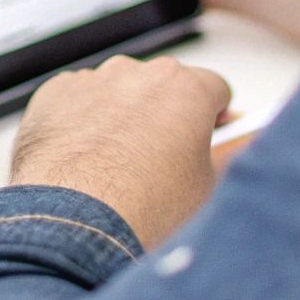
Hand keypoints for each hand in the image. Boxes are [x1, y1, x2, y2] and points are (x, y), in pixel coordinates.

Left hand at [10, 54, 231, 246]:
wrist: (73, 225)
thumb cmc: (142, 211)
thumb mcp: (208, 188)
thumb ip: (231, 155)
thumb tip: (245, 144)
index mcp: (185, 88)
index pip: (215, 90)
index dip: (214, 118)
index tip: (209, 138)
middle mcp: (137, 74)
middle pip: (164, 87)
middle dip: (166, 117)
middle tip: (162, 164)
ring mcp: (92, 82)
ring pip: (119, 93)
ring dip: (123, 118)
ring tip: (117, 170)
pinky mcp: (53, 95)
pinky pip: (78, 102)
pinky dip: (83, 123)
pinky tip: (84, 162)